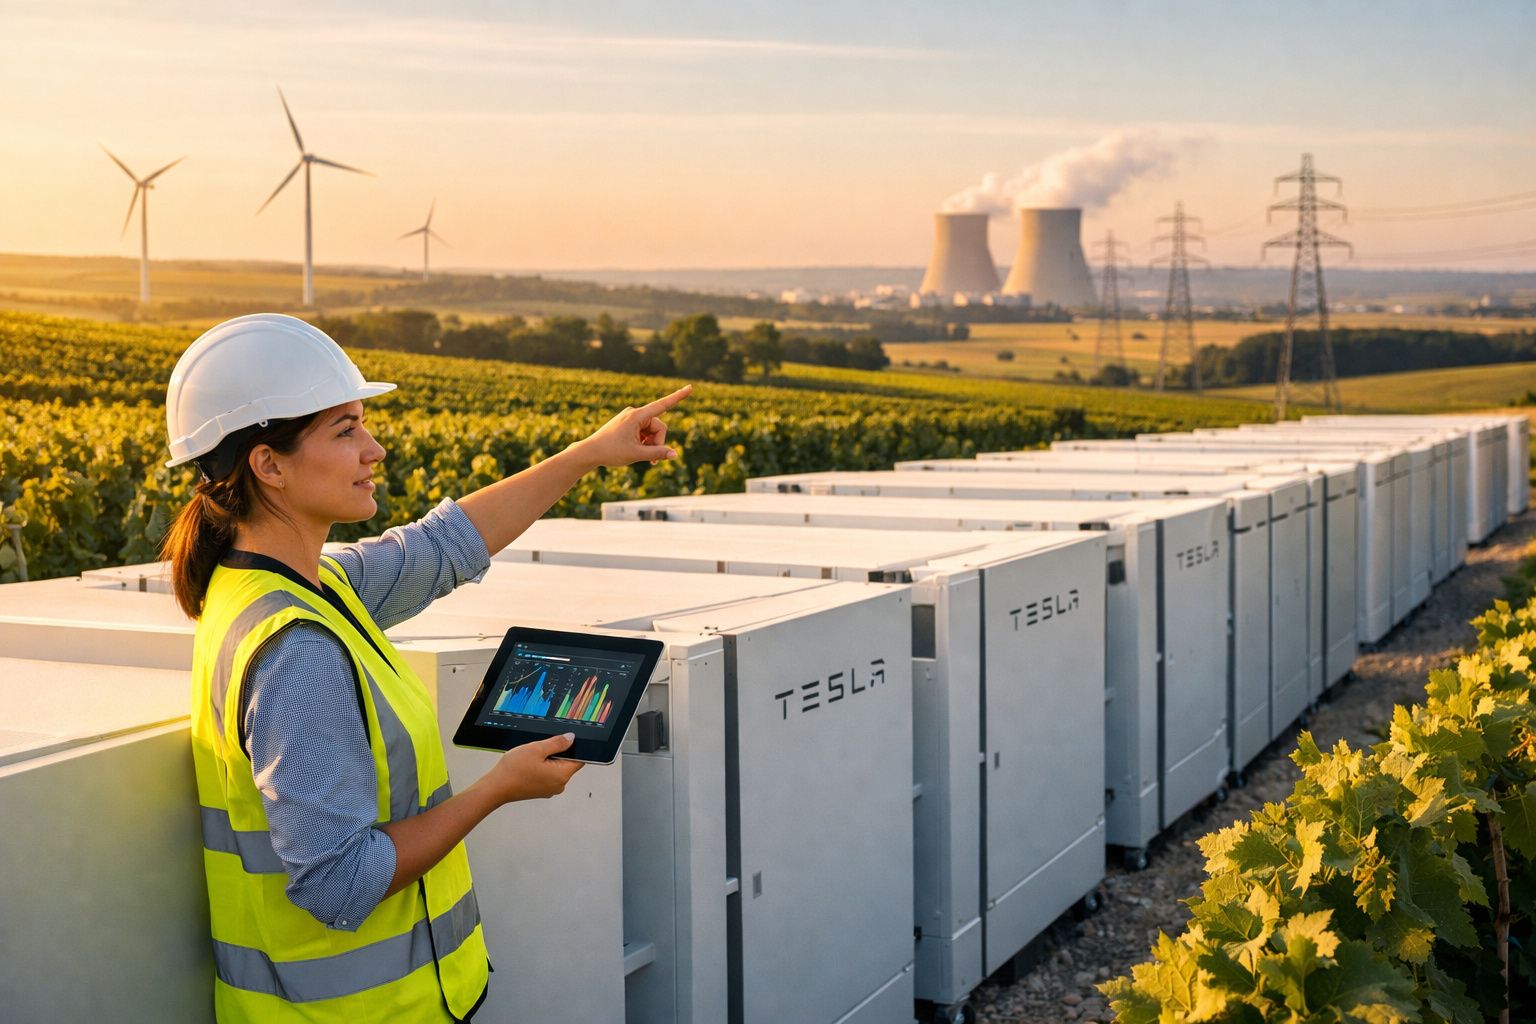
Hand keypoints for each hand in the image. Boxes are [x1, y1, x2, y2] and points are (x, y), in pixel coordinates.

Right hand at [485, 733, 584, 802]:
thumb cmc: (514, 770)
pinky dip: (540, 769)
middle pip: (566, 763)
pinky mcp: (541, 791)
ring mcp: (550, 790)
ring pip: (555, 769)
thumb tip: (571, 738)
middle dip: (555, 754)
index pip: (579, 760)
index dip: (572, 748)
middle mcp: (559, 786)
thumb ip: (558, 742)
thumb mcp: (537, 748)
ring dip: (546, 761)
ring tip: (531, 760)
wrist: (496, 787)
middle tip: (539, 752)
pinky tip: (528, 767)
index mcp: (562, 776)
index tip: (560, 744)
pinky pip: (546, 775)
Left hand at [575, 385, 691, 468]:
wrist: (590, 452)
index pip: (662, 405)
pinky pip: (644, 432)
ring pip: (652, 431)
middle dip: (658, 442)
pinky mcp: (628, 424)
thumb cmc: (610, 452)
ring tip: (642, 456)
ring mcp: (631, 418)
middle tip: (652, 460)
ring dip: (651, 444)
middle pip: (658, 427)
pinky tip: (637, 450)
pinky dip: (645, 442)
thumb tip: (675, 454)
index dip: (678, 397)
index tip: (690, 388)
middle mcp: (635, 413)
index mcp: (636, 416)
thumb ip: (657, 453)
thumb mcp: (636, 454)